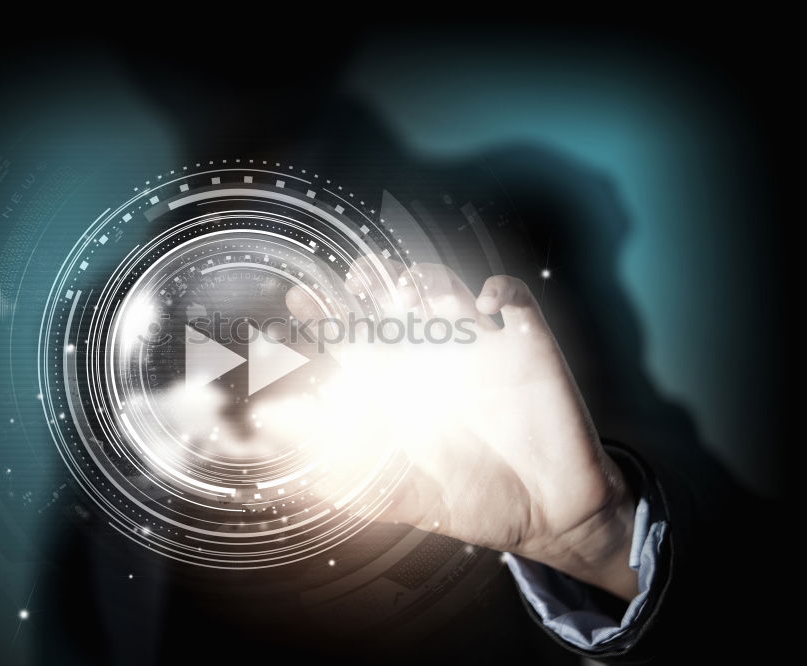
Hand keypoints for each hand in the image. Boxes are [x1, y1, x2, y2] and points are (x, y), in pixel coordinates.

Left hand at [278, 260, 639, 600]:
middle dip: (373, 281)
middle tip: (355, 279)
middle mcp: (434, 360)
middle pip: (394, 301)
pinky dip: (501, 291)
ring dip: (428, 278)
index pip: (354, 339)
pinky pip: (515, 300)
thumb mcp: (409, 501)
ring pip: (447, 288)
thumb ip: (357, 489)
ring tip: (408, 288)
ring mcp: (479, 349)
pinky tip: (485, 304)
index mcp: (399, 389)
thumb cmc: (476, 503)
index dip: (325, 319)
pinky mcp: (527, 348)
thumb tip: (299, 483)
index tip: (297, 304)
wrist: (550, 514)